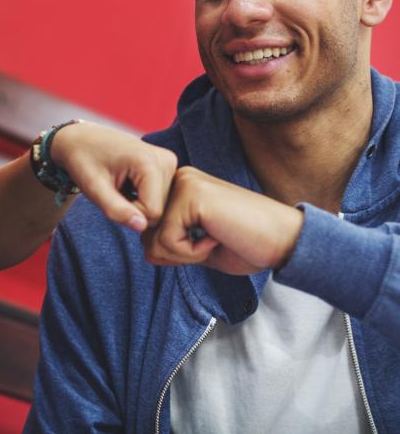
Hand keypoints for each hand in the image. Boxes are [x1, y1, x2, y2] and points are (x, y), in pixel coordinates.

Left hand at [50, 121, 176, 231]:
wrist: (82, 138)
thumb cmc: (83, 160)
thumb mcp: (93, 188)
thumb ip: (116, 210)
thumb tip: (142, 227)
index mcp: (150, 163)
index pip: (153, 212)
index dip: (129, 213)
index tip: (111, 197)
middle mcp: (166, 160)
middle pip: (159, 209)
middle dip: (134, 208)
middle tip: (114, 190)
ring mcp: (169, 162)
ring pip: (161, 205)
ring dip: (138, 202)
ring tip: (121, 185)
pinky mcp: (168, 165)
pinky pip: (161, 196)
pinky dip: (143, 196)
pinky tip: (129, 183)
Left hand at [141, 166, 302, 273]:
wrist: (286, 240)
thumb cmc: (248, 244)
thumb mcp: (198, 247)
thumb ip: (170, 245)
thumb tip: (146, 251)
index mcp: (179, 188)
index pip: (149, 231)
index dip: (174, 252)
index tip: (206, 242)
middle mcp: (178, 179)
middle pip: (147, 236)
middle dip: (176, 254)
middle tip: (211, 242)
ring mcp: (184, 184)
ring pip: (154, 240)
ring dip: (185, 254)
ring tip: (215, 238)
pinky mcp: (191, 196)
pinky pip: (168, 241)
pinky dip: (192, 252)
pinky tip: (217, 237)